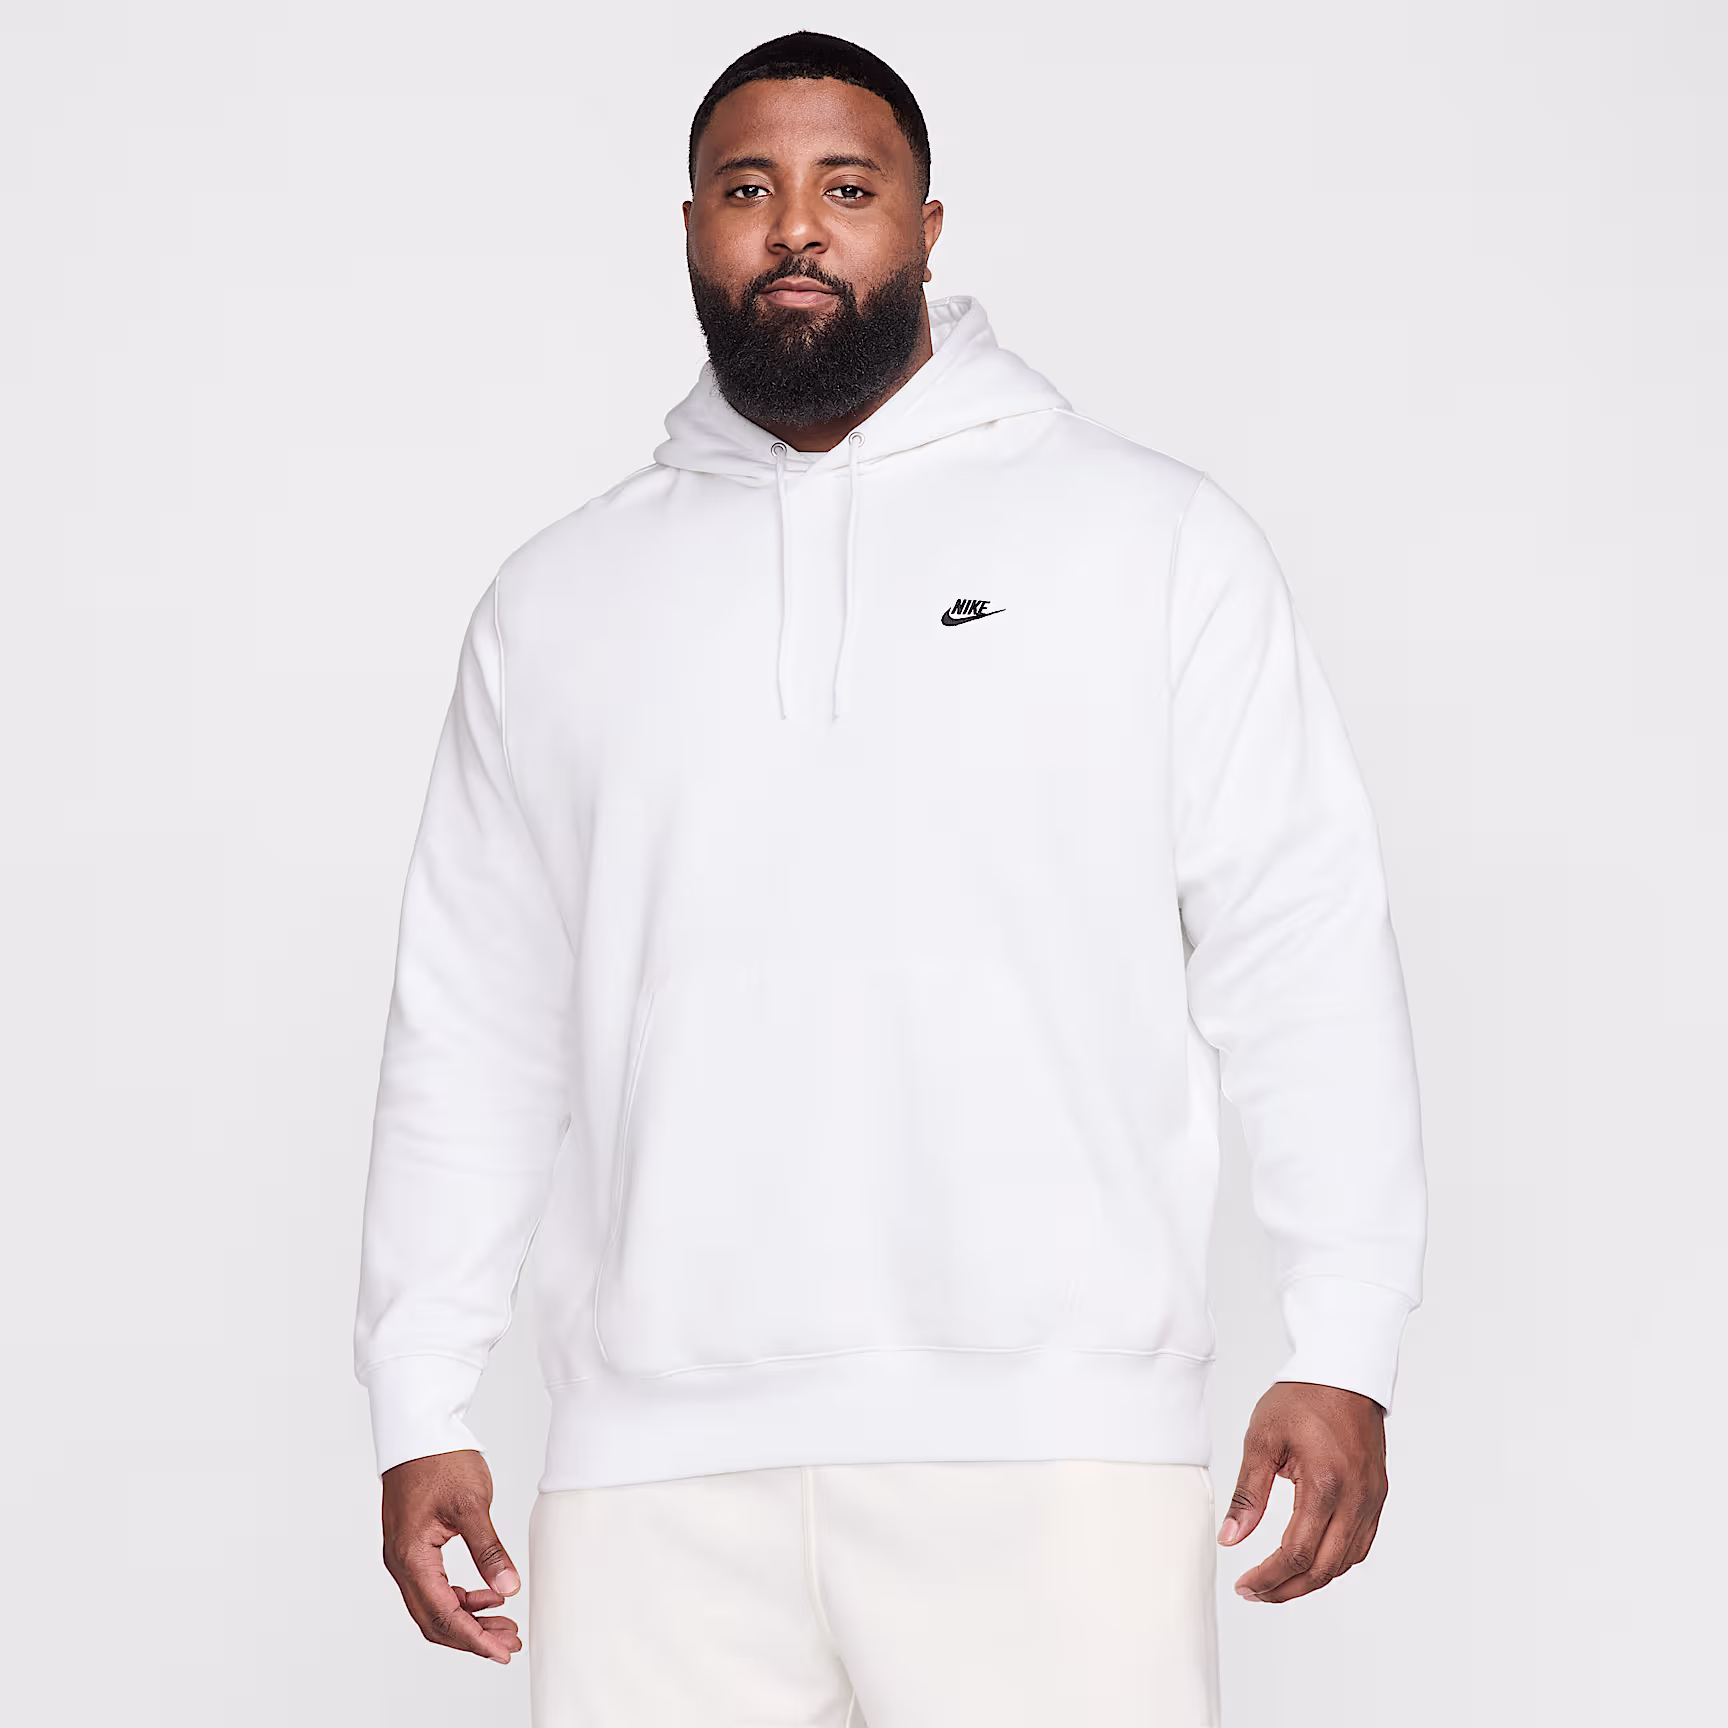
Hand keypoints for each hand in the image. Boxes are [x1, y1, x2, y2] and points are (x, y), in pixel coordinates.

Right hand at [381, 1448, 523, 1662]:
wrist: (418, 1431)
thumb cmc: (440, 1460)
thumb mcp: (471, 1504)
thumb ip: (489, 1550)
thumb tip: (509, 1588)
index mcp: (412, 1557)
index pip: (443, 1614)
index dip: (474, 1638)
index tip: (502, 1651)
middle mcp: (401, 1564)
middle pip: (434, 1619)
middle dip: (473, 1636)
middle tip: (510, 1643)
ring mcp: (404, 1557)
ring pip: (434, 1605)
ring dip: (469, 1618)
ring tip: (506, 1624)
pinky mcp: (413, 1547)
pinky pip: (434, 1586)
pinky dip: (462, 1597)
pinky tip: (490, 1594)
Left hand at [1219, 1381, 1387, 1603]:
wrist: (1343, 1372)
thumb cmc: (1301, 1399)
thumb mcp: (1262, 1439)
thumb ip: (1248, 1493)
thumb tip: (1231, 1539)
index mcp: (1326, 1486)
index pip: (1296, 1553)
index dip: (1268, 1578)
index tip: (1244, 1586)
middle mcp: (1356, 1499)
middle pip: (1324, 1568)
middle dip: (1287, 1589)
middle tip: (1255, 1594)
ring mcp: (1372, 1500)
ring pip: (1345, 1562)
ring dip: (1311, 1580)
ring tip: (1277, 1583)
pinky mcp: (1377, 1495)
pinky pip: (1360, 1544)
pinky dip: (1335, 1561)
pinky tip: (1311, 1561)